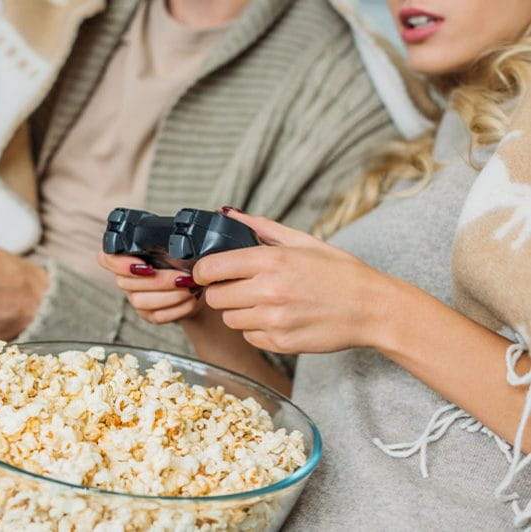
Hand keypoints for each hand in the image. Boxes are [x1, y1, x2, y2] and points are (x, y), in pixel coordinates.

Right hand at [97, 250, 202, 323]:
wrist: (197, 282)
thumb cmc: (183, 259)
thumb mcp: (176, 246)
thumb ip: (169, 244)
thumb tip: (177, 245)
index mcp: (128, 255)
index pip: (106, 258)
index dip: (119, 264)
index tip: (143, 265)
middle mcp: (126, 278)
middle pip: (126, 283)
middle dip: (159, 281)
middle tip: (183, 277)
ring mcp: (135, 298)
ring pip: (141, 302)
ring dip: (171, 295)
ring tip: (190, 287)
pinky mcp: (148, 314)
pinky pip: (157, 316)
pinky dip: (178, 308)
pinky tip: (191, 299)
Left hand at [193, 211, 396, 354]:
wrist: (372, 309)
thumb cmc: (339, 272)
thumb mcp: (302, 241)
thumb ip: (261, 227)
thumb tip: (228, 214)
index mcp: (272, 261)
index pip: (211, 268)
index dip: (203, 272)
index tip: (207, 273)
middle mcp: (268, 291)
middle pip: (215, 297)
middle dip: (222, 291)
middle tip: (241, 287)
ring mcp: (273, 320)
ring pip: (229, 319)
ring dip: (239, 311)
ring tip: (265, 302)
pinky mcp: (280, 343)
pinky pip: (248, 336)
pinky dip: (256, 329)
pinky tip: (277, 318)